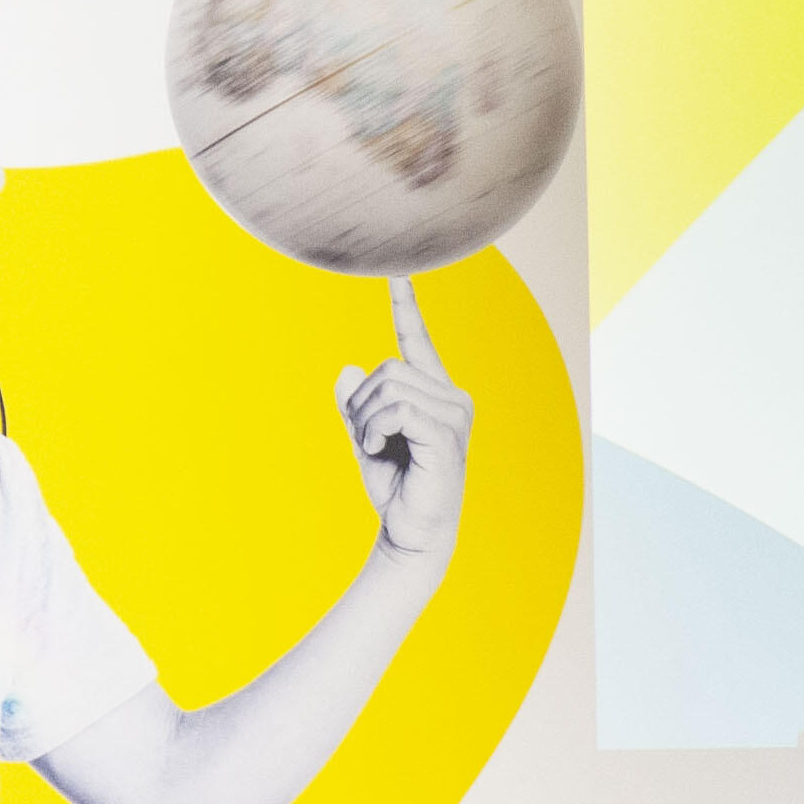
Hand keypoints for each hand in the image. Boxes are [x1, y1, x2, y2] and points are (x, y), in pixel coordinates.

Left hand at [335, 275, 472, 560]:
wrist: (411, 533)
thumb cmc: (395, 486)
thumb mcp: (365, 436)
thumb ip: (357, 404)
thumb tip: (349, 370)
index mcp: (436, 394)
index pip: (417, 341)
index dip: (406, 305)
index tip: (398, 271)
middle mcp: (453, 398)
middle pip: (388, 368)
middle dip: (361, 403)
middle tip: (365, 438)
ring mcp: (455, 417)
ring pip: (388, 387)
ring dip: (364, 418)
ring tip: (373, 447)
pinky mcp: (446, 437)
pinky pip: (396, 409)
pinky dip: (374, 428)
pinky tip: (376, 449)